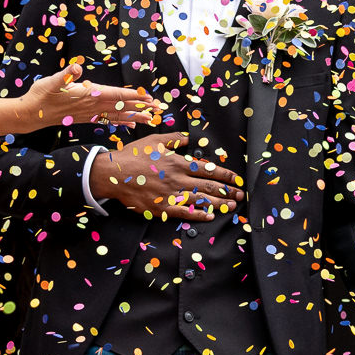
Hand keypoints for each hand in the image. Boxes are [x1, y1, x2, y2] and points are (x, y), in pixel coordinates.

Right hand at [22, 62, 162, 130]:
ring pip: (117, 115)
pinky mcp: (86, 118)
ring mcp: (90, 113)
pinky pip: (108, 120)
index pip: (115, 95)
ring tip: (151, 119)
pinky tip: (131, 124)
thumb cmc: (42, 95)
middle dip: (141, 107)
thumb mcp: (52, 81)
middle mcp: (92, 106)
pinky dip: (121, 121)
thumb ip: (66, 74)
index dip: (132, 96)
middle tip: (159, 109)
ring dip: (135, 116)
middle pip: (122, 106)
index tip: (147, 97)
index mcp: (88, 95)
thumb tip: (76, 66)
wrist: (32, 114)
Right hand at [91, 133, 245, 221]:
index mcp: (178, 163)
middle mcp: (178, 179)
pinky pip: (184, 213)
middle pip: (208, 186)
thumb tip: (188, 139)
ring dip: (218, 203)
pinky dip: (198, 214)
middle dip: (227, 191)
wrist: (113, 174)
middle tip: (240, 195)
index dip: (225, 175)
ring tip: (231, 206)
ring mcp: (171, 195)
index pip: (208, 170)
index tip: (236, 179)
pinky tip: (209, 216)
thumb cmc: (133, 156)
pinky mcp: (161, 208)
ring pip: (200, 200)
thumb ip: (174, 139)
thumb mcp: (155, 140)